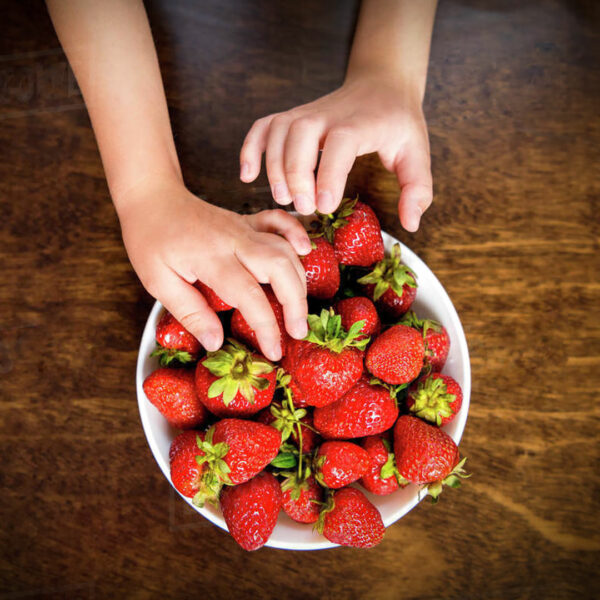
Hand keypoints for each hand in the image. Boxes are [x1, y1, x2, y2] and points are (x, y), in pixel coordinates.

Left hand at [117, 179, 310, 360]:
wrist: (152, 197)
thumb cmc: (150, 239)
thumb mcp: (157, 281)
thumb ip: (190, 312)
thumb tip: (216, 343)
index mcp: (211, 258)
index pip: (249, 295)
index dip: (266, 326)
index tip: (274, 351)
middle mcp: (235, 240)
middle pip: (280, 268)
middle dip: (296, 303)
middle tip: (298, 332)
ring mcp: (244, 228)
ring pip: (285, 249)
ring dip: (300, 280)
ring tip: (299, 310)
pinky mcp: (248, 221)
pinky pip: (279, 222)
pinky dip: (297, 235)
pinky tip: (305, 251)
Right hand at [240, 76, 432, 230]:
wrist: (381, 85)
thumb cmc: (398, 124)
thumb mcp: (417, 155)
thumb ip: (417, 190)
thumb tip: (411, 224)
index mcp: (359, 124)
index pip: (339, 144)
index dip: (328, 174)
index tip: (323, 206)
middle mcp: (327, 115)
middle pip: (299, 135)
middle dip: (296, 174)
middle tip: (304, 208)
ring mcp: (305, 113)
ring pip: (277, 131)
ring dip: (273, 167)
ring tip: (282, 198)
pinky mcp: (291, 117)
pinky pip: (262, 127)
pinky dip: (249, 148)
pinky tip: (247, 174)